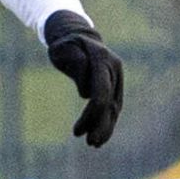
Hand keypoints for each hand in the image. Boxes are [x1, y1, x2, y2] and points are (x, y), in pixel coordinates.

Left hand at [44, 10, 123, 146]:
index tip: (77, 131)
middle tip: (90, 144)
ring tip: (94, 144)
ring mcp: (116, 76)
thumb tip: (86, 92)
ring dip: (105, 127)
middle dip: (101, 125)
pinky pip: (113, 105)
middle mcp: (114, 68)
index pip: (100, 93)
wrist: (77, 34)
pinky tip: (100, 136)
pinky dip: (107, 121)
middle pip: (110, 103)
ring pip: (114, 107)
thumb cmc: (66, 44)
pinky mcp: (115, 84)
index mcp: (102, 59)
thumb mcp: (63, 50)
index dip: (91, 115)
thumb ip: (76, 66)